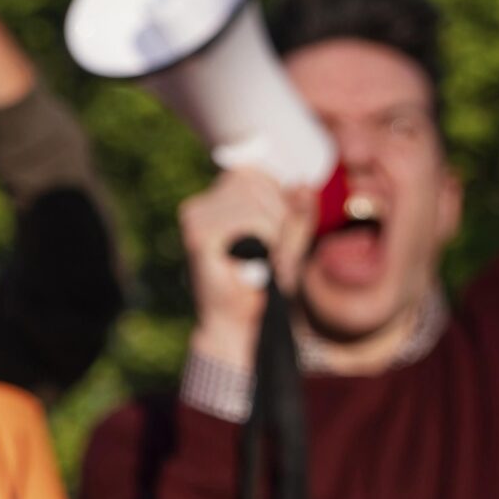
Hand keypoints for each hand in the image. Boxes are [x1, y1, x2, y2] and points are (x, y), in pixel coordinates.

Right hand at [179, 169, 313, 365]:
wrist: (239, 325)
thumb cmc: (261, 287)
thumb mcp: (288, 245)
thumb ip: (297, 215)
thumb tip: (304, 184)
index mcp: (211, 204)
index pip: (249, 173)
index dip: (274, 192)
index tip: (279, 227)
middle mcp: (196, 207)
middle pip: (254, 181)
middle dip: (278, 212)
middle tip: (274, 249)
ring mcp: (194, 220)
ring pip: (255, 200)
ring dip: (275, 230)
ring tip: (266, 258)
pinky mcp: (199, 238)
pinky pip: (251, 220)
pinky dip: (266, 240)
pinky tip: (256, 261)